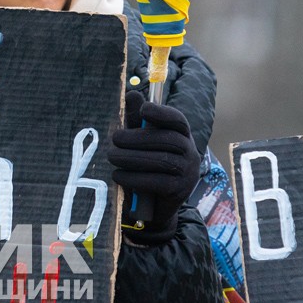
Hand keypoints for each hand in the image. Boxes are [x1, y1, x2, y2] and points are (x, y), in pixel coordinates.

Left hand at [107, 91, 200, 241]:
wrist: (155, 208)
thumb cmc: (147, 167)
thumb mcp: (141, 143)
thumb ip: (137, 121)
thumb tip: (131, 94)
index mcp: (182, 136)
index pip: (178, 120)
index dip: (162, 113)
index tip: (144, 109)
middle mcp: (190, 152)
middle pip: (167, 139)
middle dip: (137, 137)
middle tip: (114, 138)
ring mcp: (188, 173)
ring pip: (160, 160)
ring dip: (131, 157)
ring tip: (111, 156)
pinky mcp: (179, 192)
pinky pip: (156, 182)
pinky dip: (133, 177)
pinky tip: (117, 175)